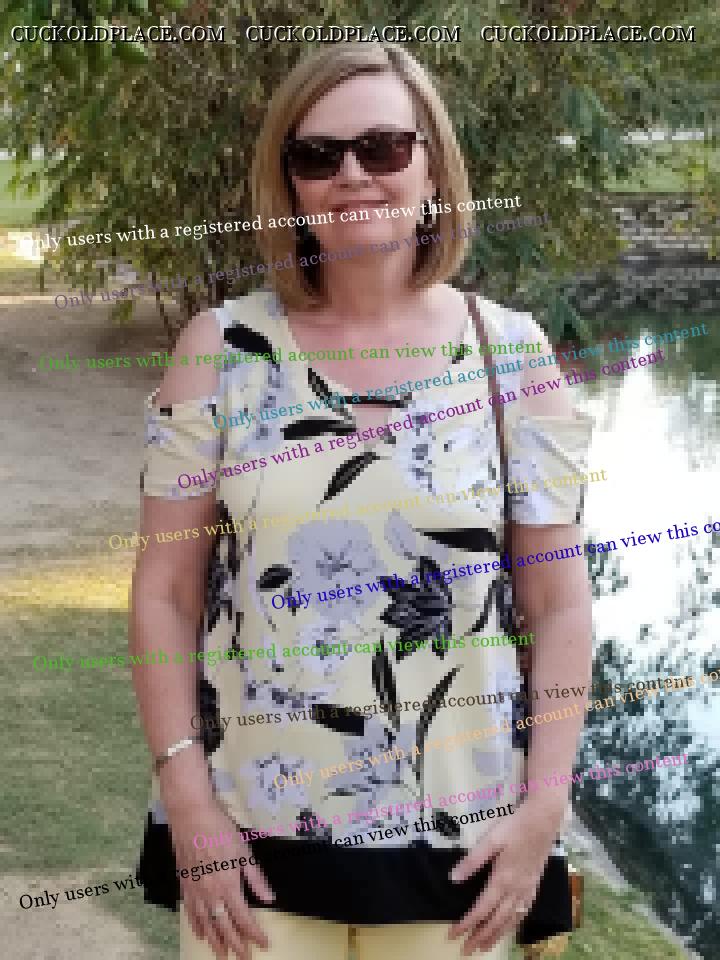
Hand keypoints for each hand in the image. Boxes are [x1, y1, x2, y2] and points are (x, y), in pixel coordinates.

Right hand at [167, 796, 274, 959]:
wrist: (190, 817)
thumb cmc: (220, 830)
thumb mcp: (244, 851)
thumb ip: (256, 878)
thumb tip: (269, 898)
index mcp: (229, 886)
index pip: (244, 918)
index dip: (254, 934)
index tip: (263, 944)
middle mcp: (211, 894)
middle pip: (224, 927)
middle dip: (236, 944)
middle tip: (244, 957)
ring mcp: (195, 892)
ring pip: (206, 924)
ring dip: (215, 942)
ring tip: (222, 955)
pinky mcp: (184, 885)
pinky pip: (190, 913)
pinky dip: (197, 926)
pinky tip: (200, 933)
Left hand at [448, 798, 564, 955]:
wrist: (543, 821)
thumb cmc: (514, 828)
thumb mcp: (490, 840)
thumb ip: (472, 861)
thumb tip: (454, 879)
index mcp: (502, 880)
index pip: (481, 910)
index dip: (466, 925)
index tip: (453, 935)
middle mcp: (515, 890)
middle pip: (496, 921)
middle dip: (480, 937)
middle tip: (465, 950)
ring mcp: (527, 890)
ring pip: (510, 921)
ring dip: (496, 936)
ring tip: (484, 947)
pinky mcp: (534, 885)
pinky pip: (523, 912)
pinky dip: (513, 925)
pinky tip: (510, 926)